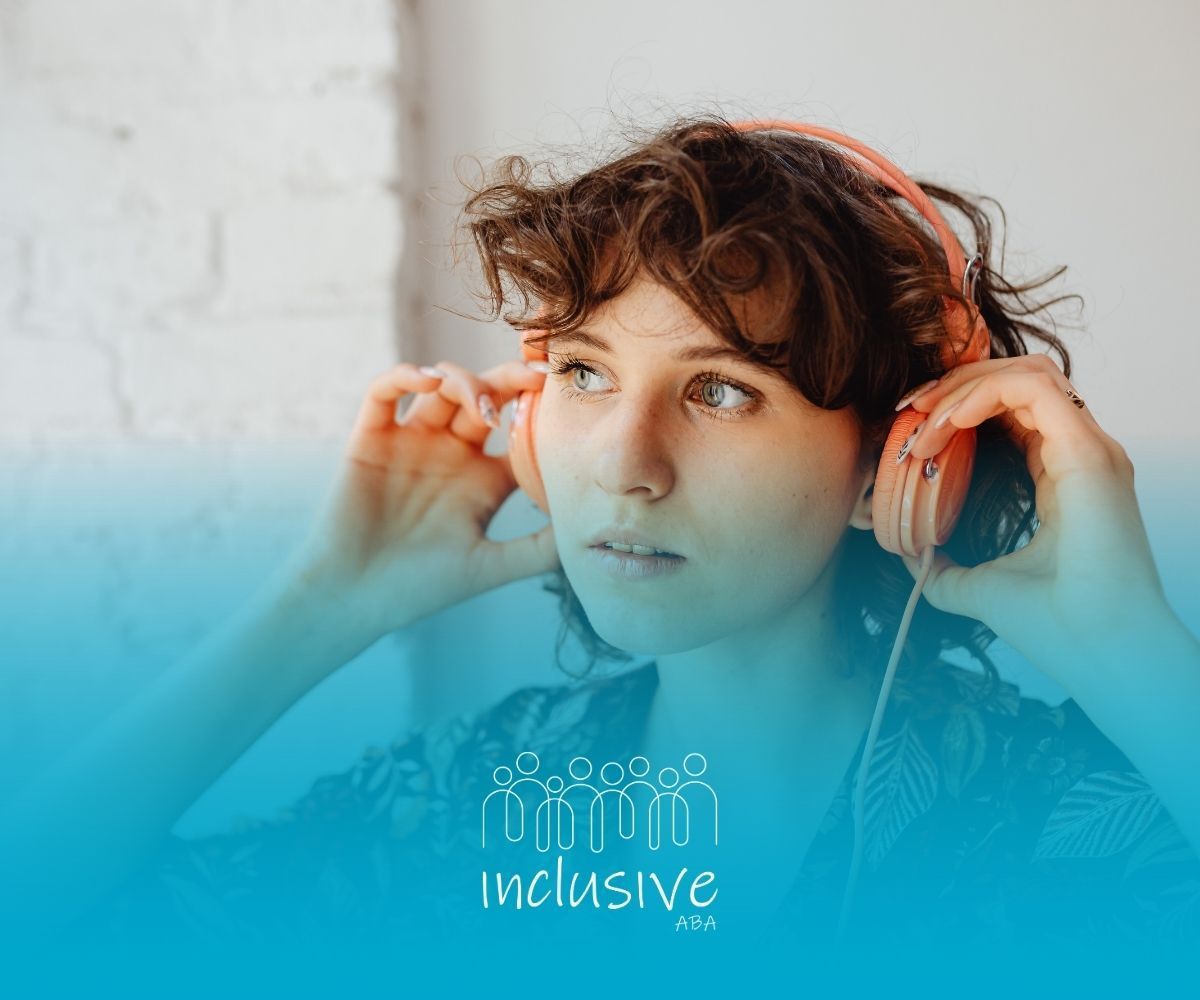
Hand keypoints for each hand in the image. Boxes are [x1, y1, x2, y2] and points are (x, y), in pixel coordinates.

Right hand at [288, 359, 558, 647]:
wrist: (356, 599)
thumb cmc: (422, 588)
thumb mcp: (490, 567)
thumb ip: (538, 549)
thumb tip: (588, 531)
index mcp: (484, 478)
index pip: (519, 430)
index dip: (540, 410)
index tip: (565, 396)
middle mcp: (451, 451)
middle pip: (486, 397)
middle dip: (510, 381)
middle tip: (534, 377)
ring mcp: (411, 441)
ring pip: (442, 386)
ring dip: (464, 382)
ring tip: (481, 403)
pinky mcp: (370, 438)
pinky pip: (385, 393)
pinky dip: (405, 376)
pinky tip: (427, 380)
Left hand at [896, 354, 1168, 688]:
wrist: (1103, 653)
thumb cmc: (1062, 628)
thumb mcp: (980, 590)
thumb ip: (946, 570)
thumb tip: (913, 557)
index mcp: (1064, 476)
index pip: (1014, 412)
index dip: (959, 407)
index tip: (912, 431)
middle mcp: (1081, 454)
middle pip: (1019, 381)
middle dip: (956, 385)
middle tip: (908, 411)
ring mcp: (1091, 450)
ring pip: (1027, 374)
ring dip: (965, 386)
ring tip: (923, 418)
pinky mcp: (1089, 455)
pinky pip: (1033, 391)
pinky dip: (983, 394)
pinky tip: (947, 423)